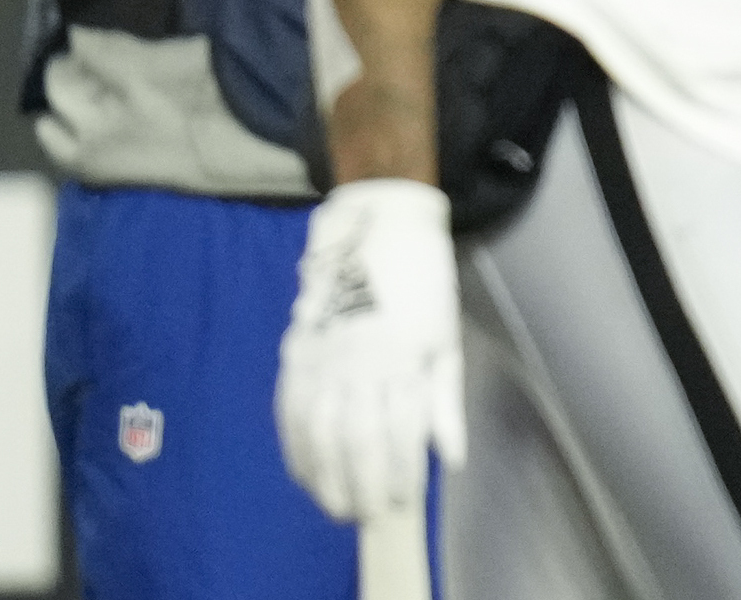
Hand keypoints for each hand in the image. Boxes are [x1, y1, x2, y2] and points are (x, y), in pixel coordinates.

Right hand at [278, 179, 464, 520]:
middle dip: (362, 485)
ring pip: (319, 432)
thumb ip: (445, 402)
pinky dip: (295, 446)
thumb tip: (451, 457)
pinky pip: (290, 409)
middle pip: (356, 440)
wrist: (378, 225)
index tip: (403, 501)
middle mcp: (361, 361)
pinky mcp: (296, 349)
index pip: (400, 433)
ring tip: (337, 505)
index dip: (401, 474)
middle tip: (367, 515)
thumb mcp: (446, 337)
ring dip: (326, 476)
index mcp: (404, 358)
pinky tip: (304, 471)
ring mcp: (323, 356)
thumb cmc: (424, 282)